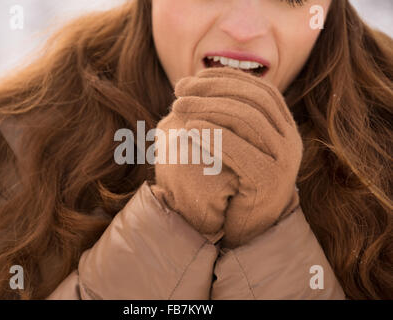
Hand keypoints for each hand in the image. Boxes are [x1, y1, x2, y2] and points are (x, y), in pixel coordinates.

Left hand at [152, 67, 302, 246]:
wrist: (248, 226)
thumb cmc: (235, 182)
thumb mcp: (236, 145)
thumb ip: (229, 119)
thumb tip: (200, 87)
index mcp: (283, 126)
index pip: (259, 89)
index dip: (225, 78)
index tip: (194, 77)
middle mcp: (289, 140)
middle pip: (252, 100)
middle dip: (212, 89)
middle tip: (178, 90)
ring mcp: (283, 160)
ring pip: (246, 119)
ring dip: (207, 107)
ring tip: (177, 106)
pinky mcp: (269, 180)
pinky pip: (239, 150)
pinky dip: (212, 135)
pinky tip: (189, 129)